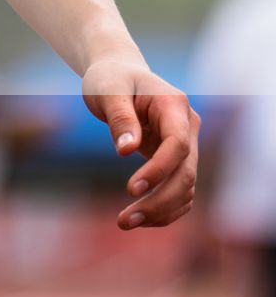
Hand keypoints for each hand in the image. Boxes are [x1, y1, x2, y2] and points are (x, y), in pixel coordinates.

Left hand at [80, 54, 200, 230]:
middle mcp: (188, 126)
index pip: (178, 144)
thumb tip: (127, 151)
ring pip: (186, 188)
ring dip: (161, 211)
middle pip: (186, 172)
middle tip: (123, 220)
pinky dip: (164, 209)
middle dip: (159, 201)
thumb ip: (120, 118)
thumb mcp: (107, 91)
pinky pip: (180, 192)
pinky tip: (139, 218)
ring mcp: (187, 145)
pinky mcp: (178, 161)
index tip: (131, 189)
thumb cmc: (111, 79)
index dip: (159, 170)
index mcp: (174, 105)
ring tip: (125, 222)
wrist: (118, 74)